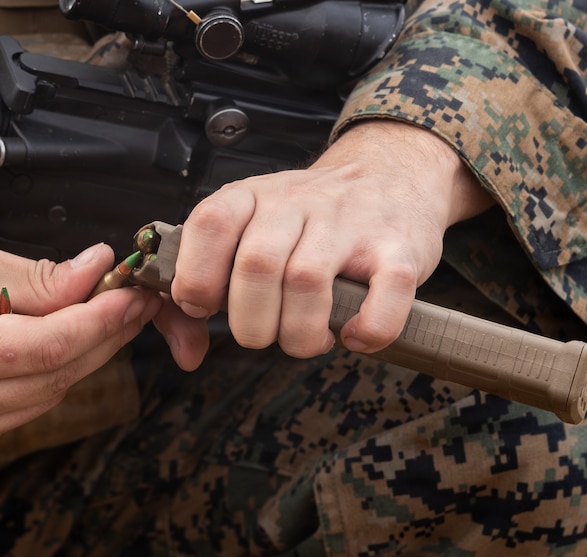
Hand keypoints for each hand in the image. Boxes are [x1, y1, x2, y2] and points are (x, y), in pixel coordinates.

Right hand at [0, 238, 159, 468]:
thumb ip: (33, 278)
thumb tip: (94, 272)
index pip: (55, 345)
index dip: (105, 319)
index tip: (133, 292)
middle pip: (60, 376)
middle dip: (102, 335)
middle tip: (125, 300)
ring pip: (48, 399)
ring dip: (75, 358)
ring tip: (85, 316)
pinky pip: (21, 415)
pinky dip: (41, 381)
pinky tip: (38, 349)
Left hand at [157, 120, 493, 369]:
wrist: (391, 173)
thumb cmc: (307, 221)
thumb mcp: (251, 230)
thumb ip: (208, 287)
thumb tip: (186, 353)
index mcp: (253, 197)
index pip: (209, 225)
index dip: (197, 277)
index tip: (205, 307)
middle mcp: (298, 203)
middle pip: (256, 265)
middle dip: (250, 323)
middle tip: (262, 334)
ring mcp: (351, 224)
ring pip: (307, 282)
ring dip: (300, 334)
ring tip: (305, 339)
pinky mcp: (400, 249)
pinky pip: (383, 297)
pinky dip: (366, 330)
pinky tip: (353, 336)